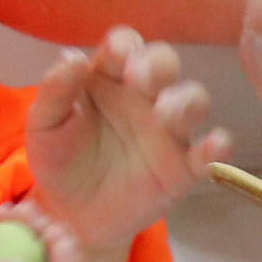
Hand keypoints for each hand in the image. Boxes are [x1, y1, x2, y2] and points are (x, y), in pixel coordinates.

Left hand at [22, 27, 225, 247]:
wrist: (68, 216)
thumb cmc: (58, 159)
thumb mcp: (43, 124)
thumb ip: (55, 90)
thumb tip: (72, 57)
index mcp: (109, 78)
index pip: (125, 46)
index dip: (124, 45)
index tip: (116, 55)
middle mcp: (144, 97)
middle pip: (165, 63)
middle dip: (157, 64)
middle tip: (137, 78)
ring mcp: (167, 132)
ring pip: (193, 100)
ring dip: (184, 100)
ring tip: (165, 114)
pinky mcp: (182, 169)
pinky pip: (208, 154)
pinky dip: (217, 147)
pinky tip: (215, 145)